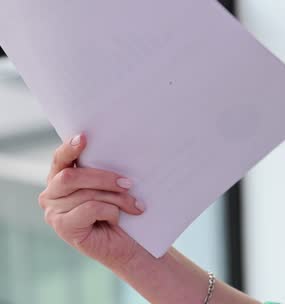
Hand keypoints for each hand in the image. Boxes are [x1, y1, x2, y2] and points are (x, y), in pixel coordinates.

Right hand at [38, 134, 147, 270]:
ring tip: (134, 205)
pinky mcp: (63, 227)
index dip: (70, 148)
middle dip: (104, 177)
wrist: (129, 246)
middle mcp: (51, 193)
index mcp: (61, 177)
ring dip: (115, 198)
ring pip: (85, 193)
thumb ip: (103, 170)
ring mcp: (54, 212)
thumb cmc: (122, 212)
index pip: (61, 158)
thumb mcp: (112, 186)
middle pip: (72, 176)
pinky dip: (110, 211)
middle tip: (129, 183)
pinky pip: (89, 208)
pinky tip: (117, 219)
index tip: (84, 137)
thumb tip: (117, 149)